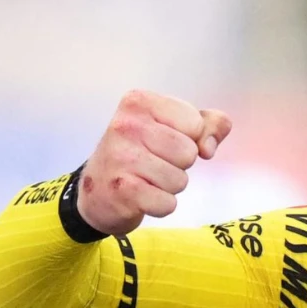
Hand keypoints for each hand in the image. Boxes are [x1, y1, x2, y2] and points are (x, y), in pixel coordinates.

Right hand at [76, 89, 231, 234]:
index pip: (196, 123)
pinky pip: (168, 203)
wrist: (97, 190)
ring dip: (169, 185)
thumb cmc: (142, 152)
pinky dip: (160, 205)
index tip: (166, 140)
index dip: (191, 138)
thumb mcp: (174, 127)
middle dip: (180, 164)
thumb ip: (209, 124)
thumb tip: (209, 147)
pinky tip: (142, 196)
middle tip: (154, 163)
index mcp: (140, 102)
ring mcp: (121, 157)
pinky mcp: (123, 190)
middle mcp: (126, 125)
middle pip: (190, 153)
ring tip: (146, 178)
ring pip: (180, 180)